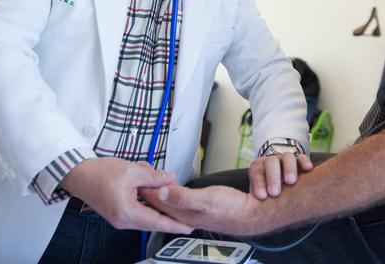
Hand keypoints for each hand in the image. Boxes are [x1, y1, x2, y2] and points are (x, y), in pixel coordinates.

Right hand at [60, 157, 192, 233]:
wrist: (80, 174)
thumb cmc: (100, 173)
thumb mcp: (133, 171)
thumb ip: (154, 177)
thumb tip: (170, 179)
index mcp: (127, 212)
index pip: (157, 222)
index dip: (175, 225)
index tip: (188, 227)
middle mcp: (123, 220)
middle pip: (153, 222)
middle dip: (169, 215)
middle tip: (185, 214)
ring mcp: (119, 219)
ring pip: (146, 216)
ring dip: (157, 206)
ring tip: (167, 195)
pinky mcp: (118, 213)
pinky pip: (138, 212)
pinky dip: (148, 204)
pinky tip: (153, 193)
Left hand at [141, 184, 265, 235]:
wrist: (248, 214)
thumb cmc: (231, 209)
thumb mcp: (206, 200)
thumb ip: (182, 197)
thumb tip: (162, 192)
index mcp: (182, 213)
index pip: (156, 199)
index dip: (145, 185)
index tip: (136, 173)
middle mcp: (183, 213)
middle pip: (158, 199)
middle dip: (147, 185)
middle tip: (139, 170)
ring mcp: (189, 210)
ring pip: (166, 198)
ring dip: (157, 186)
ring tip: (149, 176)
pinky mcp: (197, 205)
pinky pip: (176, 196)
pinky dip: (169, 188)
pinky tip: (170, 184)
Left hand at [249, 153, 312, 199]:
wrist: (277, 185)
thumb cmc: (266, 194)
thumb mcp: (256, 197)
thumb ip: (251, 201)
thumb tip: (243, 216)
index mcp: (258, 168)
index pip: (256, 170)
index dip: (258, 182)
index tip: (262, 197)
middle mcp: (271, 162)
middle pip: (271, 162)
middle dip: (272, 177)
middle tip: (274, 193)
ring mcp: (285, 160)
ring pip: (287, 157)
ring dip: (289, 169)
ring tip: (291, 182)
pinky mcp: (299, 162)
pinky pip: (301, 157)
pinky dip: (304, 161)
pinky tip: (308, 169)